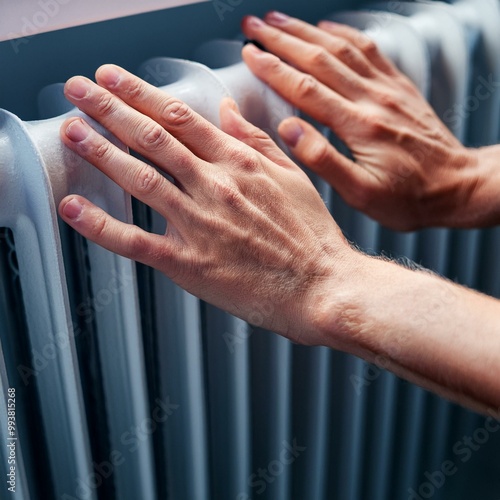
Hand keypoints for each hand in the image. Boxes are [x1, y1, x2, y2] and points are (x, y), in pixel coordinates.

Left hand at [58, 64, 359, 344]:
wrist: (324, 286)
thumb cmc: (312, 237)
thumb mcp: (292, 177)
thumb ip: (256, 141)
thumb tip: (228, 110)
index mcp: (240, 164)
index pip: (181, 117)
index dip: (142, 94)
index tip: (116, 80)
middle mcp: (216, 187)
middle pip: (153, 138)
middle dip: (110, 109)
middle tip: (80, 91)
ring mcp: (201, 224)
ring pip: (141, 179)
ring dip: (101, 151)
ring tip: (72, 130)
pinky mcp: (190, 263)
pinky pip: (137, 241)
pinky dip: (101, 225)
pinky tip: (75, 209)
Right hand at [241, 12, 482, 230]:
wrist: (458, 186)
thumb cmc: (408, 198)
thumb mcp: (362, 194)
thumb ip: (324, 160)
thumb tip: (288, 129)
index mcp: (359, 126)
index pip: (305, 88)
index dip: (273, 69)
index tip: (249, 54)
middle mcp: (373, 99)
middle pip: (320, 59)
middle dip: (282, 40)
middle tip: (253, 26)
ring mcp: (388, 89)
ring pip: (341, 49)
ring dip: (307, 31)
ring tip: (279, 19)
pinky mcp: (399, 88)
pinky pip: (370, 50)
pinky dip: (344, 34)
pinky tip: (328, 28)